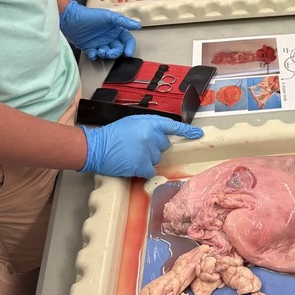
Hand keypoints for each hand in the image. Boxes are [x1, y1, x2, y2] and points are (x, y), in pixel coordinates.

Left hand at [59, 0, 140, 59]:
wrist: (71, 19)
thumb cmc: (90, 16)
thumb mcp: (109, 17)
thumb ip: (124, 22)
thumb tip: (138, 25)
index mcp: (116, 29)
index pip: (127, 40)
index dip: (130, 47)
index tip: (128, 53)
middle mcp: (109, 37)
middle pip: (118, 49)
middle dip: (115, 53)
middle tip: (109, 52)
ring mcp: (100, 43)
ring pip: (108, 54)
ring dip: (106, 55)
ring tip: (100, 51)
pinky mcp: (90, 48)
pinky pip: (95, 56)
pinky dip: (95, 56)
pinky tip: (92, 52)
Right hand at [80, 115, 203, 177]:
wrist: (96, 147)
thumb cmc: (112, 134)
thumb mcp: (133, 123)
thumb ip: (148, 127)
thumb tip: (161, 135)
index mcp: (150, 123)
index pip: (173, 127)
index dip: (187, 132)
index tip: (198, 135)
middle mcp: (152, 136)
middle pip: (164, 146)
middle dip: (154, 147)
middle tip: (137, 146)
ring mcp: (148, 151)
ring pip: (156, 159)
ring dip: (146, 158)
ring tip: (131, 154)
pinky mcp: (142, 165)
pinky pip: (150, 171)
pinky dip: (142, 170)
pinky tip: (131, 164)